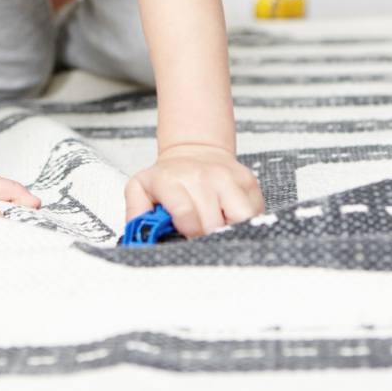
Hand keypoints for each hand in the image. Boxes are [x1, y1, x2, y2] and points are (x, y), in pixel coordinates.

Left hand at [124, 144, 265, 237]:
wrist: (196, 150)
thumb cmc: (168, 176)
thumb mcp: (140, 187)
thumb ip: (136, 211)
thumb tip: (139, 234)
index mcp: (172, 179)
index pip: (186, 213)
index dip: (187, 234)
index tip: (186, 239)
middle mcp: (202, 177)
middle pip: (214, 222)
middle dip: (207, 238)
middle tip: (200, 240)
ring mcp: (228, 178)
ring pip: (242, 217)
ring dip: (231, 231)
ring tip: (219, 231)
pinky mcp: (248, 182)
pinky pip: (255, 212)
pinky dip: (245, 223)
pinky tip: (230, 220)